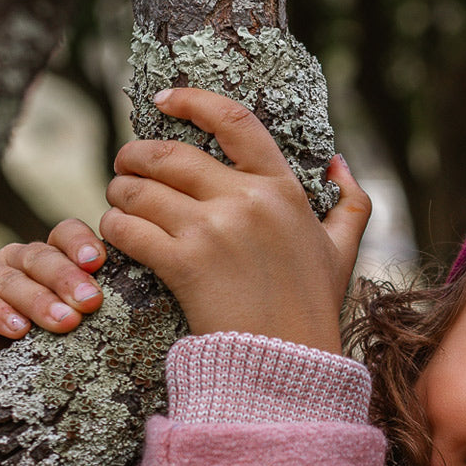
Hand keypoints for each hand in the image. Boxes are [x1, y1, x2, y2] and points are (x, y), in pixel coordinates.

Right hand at [0, 220, 105, 374]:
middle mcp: (16, 261)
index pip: (65, 236)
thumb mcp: (65, 334)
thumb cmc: (32, 351)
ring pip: (12, 278)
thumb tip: (133, 327)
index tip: (99, 262)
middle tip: (90, 302)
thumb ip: (88, 319)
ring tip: (63, 323)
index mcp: (49, 262)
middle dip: (68, 279)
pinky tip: (17, 329)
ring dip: (39, 300)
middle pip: (42, 257)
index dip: (81, 243)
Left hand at [101, 88, 371, 352]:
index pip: (233, 121)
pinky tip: (117, 236)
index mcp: (283, 190)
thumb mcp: (342, 251)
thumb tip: (338, 163)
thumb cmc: (313, 309)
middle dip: (135, 157)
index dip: (191, 100)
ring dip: (119, 193)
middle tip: (125, 167)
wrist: (289, 365)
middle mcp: (247, 201)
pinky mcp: (184, 264)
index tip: (163, 100)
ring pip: (140, 189)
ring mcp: (214, 231)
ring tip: (120, 205)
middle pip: (168, 154)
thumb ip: (351, 203)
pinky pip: (128, 228)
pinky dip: (114, 228)